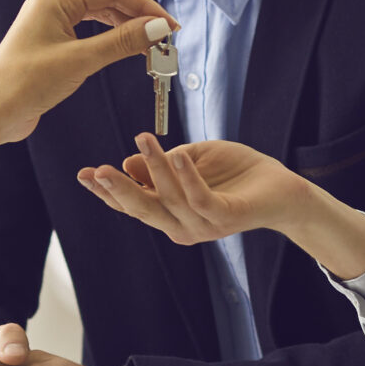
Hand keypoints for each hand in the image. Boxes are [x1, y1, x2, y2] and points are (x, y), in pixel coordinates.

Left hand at [0, 0, 173, 164]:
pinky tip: (124, 52)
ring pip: (99, 17)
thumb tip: (158, 28)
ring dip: (125, 31)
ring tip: (149, 49)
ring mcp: (49, 23)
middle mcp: (51, 3)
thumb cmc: (26, 83)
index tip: (169, 26)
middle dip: (138, 19)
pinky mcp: (49, 43)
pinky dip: (109, 41)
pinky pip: (87, 33)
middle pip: (107, 1)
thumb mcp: (81, 60)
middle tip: (164, 40)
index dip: (145, 7)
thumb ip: (122, 42)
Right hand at [81, 135, 364, 275]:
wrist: (282, 188)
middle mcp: (182, 225)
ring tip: (144, 140)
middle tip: (97, 170)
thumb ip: (162, 164)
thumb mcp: (192, 161)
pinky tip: (178, 155)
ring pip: (169, 200)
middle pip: (142, 210)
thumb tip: (129, 160)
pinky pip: (201, 198)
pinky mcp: (225, 217)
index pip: (132, 204)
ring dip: (154, 169)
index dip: (106, 192)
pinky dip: (187, 177)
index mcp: (170, 212)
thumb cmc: (236, 174)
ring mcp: (203, 225)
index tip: (82, 174)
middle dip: (118, 191)